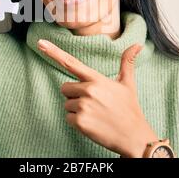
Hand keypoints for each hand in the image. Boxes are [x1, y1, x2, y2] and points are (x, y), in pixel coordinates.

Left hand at [37, 39, 157, 157]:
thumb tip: (137, 44)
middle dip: (74, 95)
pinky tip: (92, 124)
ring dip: (77, 110)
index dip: (54, 52)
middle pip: (65, 88)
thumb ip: (127, 62)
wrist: (134, 136)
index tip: (41, 43)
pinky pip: (68, 118)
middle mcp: (89, 90)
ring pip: (67, 104)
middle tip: (93, 103)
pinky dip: (77, 123)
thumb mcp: (128, 84)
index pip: (71, 62)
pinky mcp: (80, 122)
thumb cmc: (129, 109)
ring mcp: (83, 106)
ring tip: (95, 114)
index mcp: (97, 79)